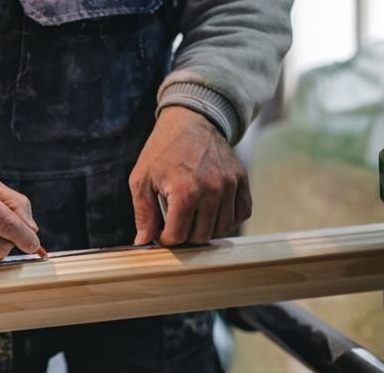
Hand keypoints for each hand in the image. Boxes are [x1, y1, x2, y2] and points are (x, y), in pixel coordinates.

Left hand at [129, 106, 251, 245]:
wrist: (191, 120)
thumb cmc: (163, 150)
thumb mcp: (141, 179)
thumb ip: (143, 214)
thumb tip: (143, 241)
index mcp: (185, 191)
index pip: (178, 236)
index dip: (165, 239)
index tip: (160, 232)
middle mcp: (212, 190)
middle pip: (201, 236)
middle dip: (185, 235)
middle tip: (175, 223)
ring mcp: (230, 185)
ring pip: (222, 228)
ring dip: (206, 228)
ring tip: (192, 217)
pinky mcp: (242, 180)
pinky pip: (242, 214)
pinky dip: (229, 219)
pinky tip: (213, 213)